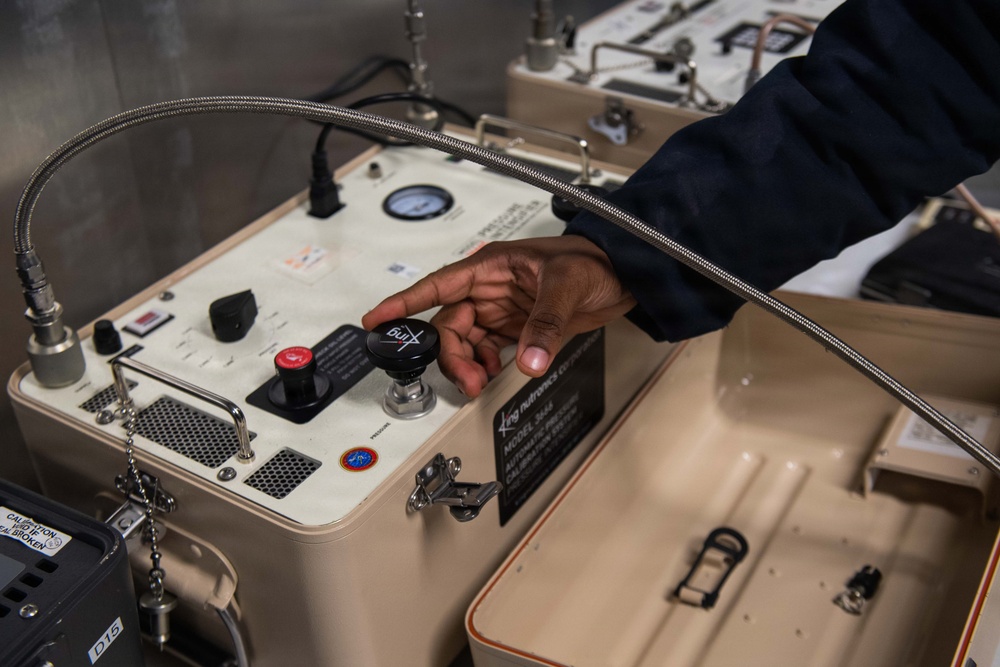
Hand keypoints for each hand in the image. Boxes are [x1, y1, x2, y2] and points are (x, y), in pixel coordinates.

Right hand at [362, 236, 634, 397]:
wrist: (624, 275)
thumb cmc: (594, 261)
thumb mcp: (566, 286)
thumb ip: (545, 326)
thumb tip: (528, 360)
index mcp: (492, 265)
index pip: (437, 284)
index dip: (404, 302)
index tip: (376, 318)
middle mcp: (490, 288)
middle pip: (449, 324)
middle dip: (450, 354)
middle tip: (467, 379)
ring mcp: (501, 309)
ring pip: (464, 341)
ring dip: (466, 364)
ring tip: (479, 381)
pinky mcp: (516, 328)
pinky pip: (486, 351)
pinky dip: (484, 366)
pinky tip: (493, 374)